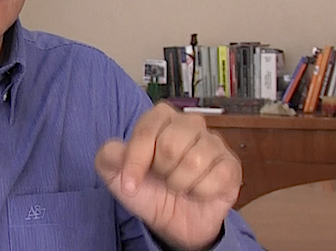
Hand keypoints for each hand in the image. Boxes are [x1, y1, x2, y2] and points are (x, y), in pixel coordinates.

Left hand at [95, 102, 240, 250]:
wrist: (173, 220)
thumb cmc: (147, 188)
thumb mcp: (116, 175)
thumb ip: (108, 157)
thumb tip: (115, 150)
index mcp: (159, 118)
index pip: (146, 131)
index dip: (136, 161)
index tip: (129, 184)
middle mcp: (189, 123)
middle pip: (171, 145)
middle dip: (161, 172)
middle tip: (162, 179)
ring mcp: (213, 142)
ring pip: (194, 161)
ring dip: (180, 184)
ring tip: (178, 185)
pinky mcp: (231, 164)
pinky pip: (216, 177)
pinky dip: (200, 192)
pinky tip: (197, 191)